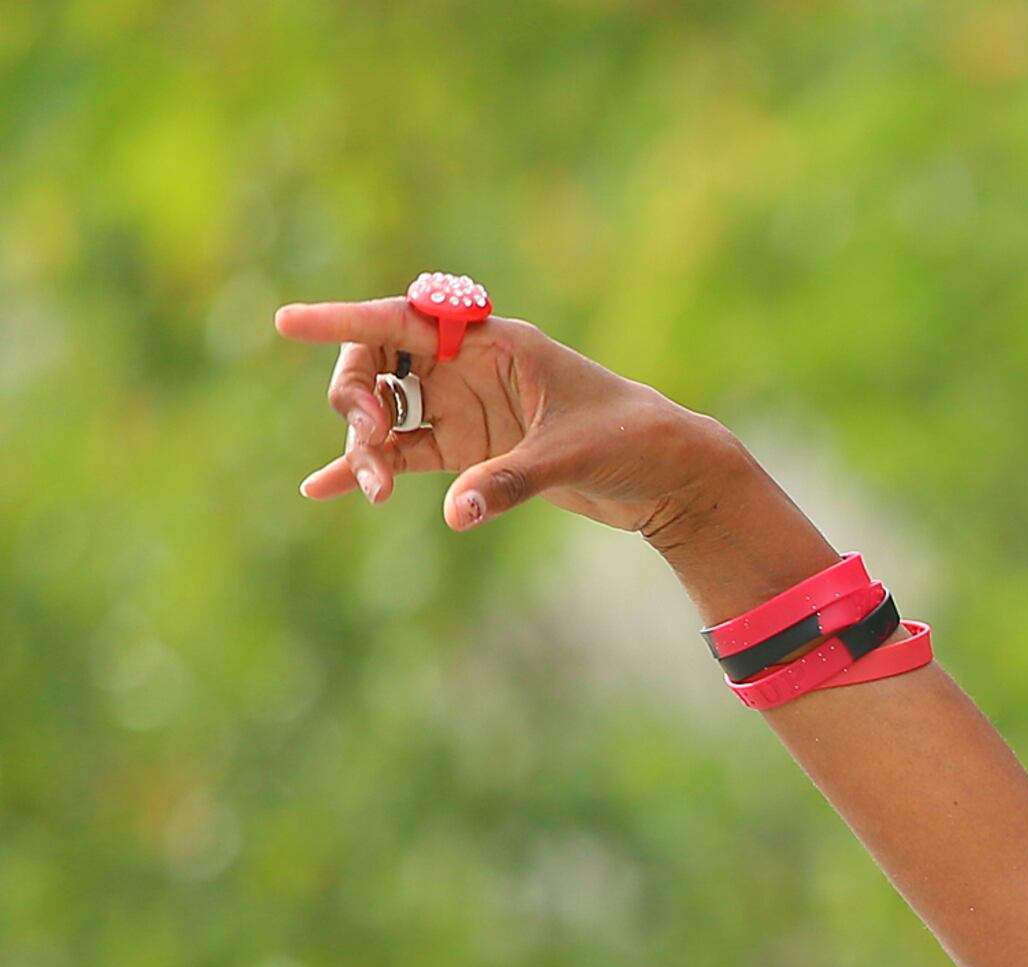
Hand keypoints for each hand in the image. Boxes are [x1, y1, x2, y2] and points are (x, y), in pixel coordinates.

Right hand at [273, 291, 724, 537]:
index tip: (288, 323)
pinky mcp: (470, 450)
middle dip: (356, 399)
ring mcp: (465, 408)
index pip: (403, 321)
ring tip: (374, 490)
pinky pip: (404, 454)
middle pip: (379, 366)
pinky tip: (321, 489)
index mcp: (494, 343)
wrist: (668, 475)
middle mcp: (469, 368)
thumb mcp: (572, 457)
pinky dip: (369, 469)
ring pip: (388, 415)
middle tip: (369, 439)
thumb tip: (456, 514)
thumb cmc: (630, 441)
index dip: (343, 320)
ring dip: (367, 447)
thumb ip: (510, 481)